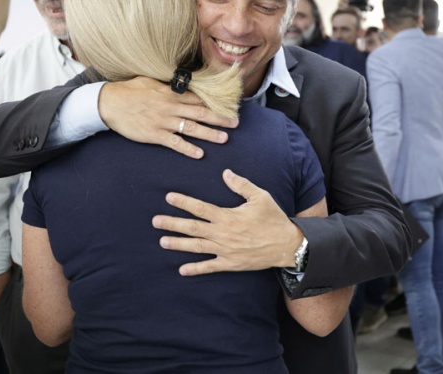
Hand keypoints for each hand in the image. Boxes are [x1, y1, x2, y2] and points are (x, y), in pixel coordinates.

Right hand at [99, 77, 237, 158]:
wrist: (109, 103)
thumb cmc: (130, 90)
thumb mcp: (151, 80)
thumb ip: (168, 84)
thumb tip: (182, 83)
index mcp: (171, 92)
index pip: (198, 97)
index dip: (215, 101)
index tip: (229, 105)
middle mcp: (171, 106)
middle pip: (201, 112)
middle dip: (220, 118)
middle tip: (235, 123)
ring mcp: (164, 121)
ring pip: (192, 128)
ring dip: (209, 134)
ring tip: (224, 139)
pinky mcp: (155, 134)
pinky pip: (175, 143)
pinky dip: (188, 149)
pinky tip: (199, 154)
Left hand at [153, 169, 302, 274]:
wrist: (287, 245)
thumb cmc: (273, 219)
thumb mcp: (260, 197)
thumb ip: (241, 185)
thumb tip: (225, 173)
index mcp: (228, 216)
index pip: (200, 208)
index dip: (183, 202)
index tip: (168, 197)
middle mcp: (223, 234)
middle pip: (193, 228)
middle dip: (172, 223)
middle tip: (155, 221)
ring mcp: (225, 250)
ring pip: (197, 247)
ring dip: (178, 244)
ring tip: (162, 241)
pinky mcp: (231, 263)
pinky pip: (210, 267)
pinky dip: (196, 269)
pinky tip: (182, 270)